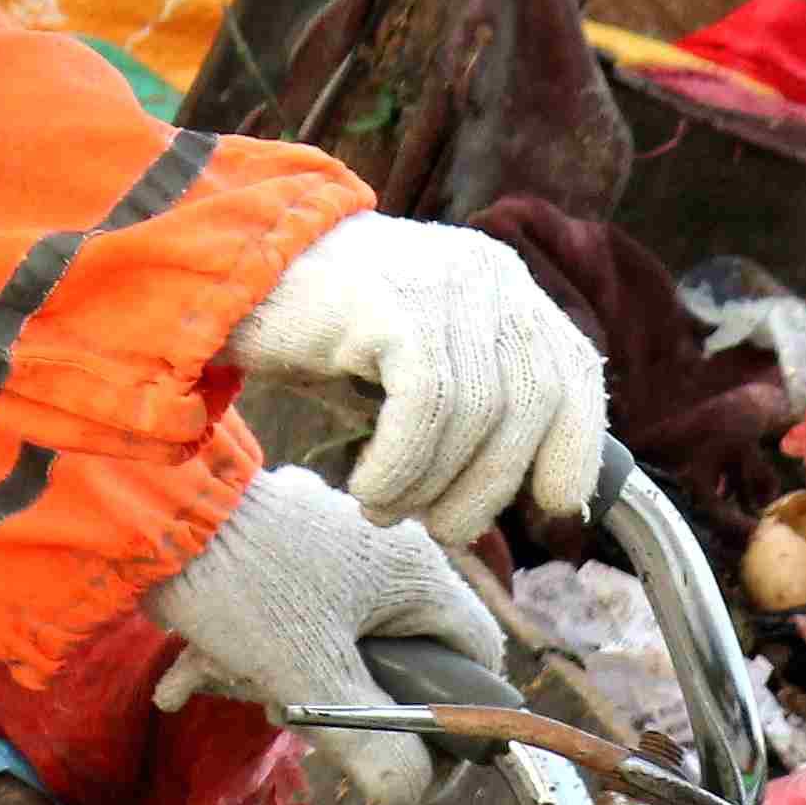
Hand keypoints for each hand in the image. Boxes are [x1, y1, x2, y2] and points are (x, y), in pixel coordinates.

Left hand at [143, 466, 508, 804]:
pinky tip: (185, 676)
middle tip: (292, 712)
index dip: (457, 719)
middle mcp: (383, 548)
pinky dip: (242, 645)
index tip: (413, 760)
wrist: (150, 508)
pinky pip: (279, 610)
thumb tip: (415, 794)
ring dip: (278, 675)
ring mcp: (327, 539)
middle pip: (394, 653)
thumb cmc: (245, 588)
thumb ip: (373, 747)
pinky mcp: (276, 540)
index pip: (476, 656)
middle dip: (341, 700)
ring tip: (227, 678)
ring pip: (329, 636)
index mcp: (414, 572)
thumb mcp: (312, 681)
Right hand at [224, 213, 612, 540]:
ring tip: (386, 510)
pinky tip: (369, 489)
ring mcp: (442, 283)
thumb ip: (473, 407)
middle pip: (533, 402)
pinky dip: (402, 465)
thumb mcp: (415, 364)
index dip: (577, 443)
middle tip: (444, 529)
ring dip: (433, 484)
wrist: (228, 278)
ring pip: (478, 414)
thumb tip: (529, 493)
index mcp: (502, 284)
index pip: (574, 367)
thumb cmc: (324, 334)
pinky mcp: (392, 303)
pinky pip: (426, 405)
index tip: (553, 504)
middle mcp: (485, 275)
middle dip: (493, 486)